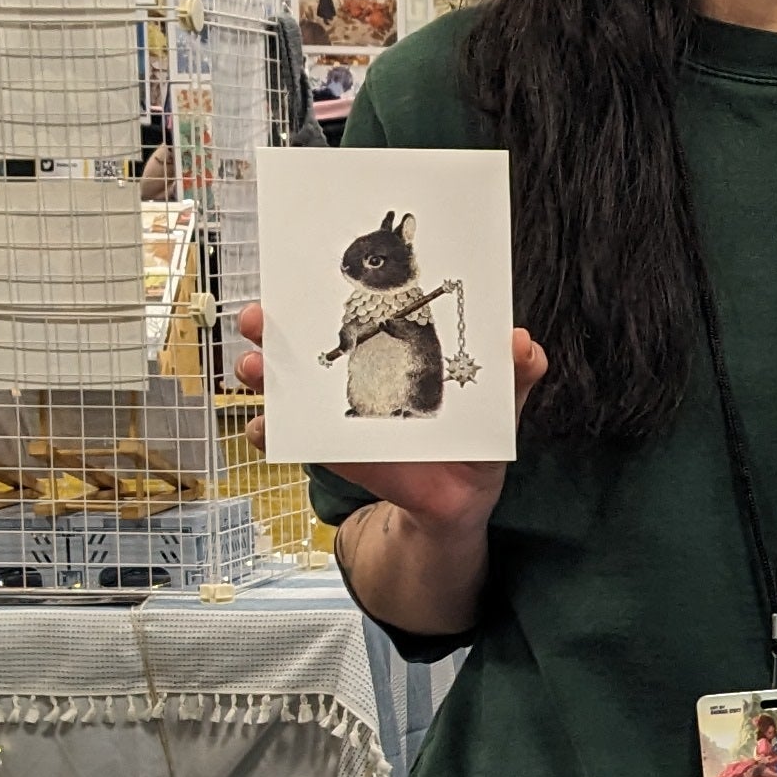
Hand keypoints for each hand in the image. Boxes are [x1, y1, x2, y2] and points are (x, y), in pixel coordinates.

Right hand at [236, 299, 549, 636]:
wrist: (458, 499)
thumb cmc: (476, 439)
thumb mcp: (501, 403)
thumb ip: (515, 374)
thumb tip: (523, 344)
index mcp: (395, 348)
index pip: (357, 308)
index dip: (327, 290)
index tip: (303, 277)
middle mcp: (358, 370)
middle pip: (305, 338)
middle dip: (274, 326)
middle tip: (260, 319)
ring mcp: (337, 410)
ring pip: (287, 383)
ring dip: (263, 373)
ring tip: (253, 370)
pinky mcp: (330, 449)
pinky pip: (290, 438)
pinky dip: (269, 432)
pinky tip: (262, 429)